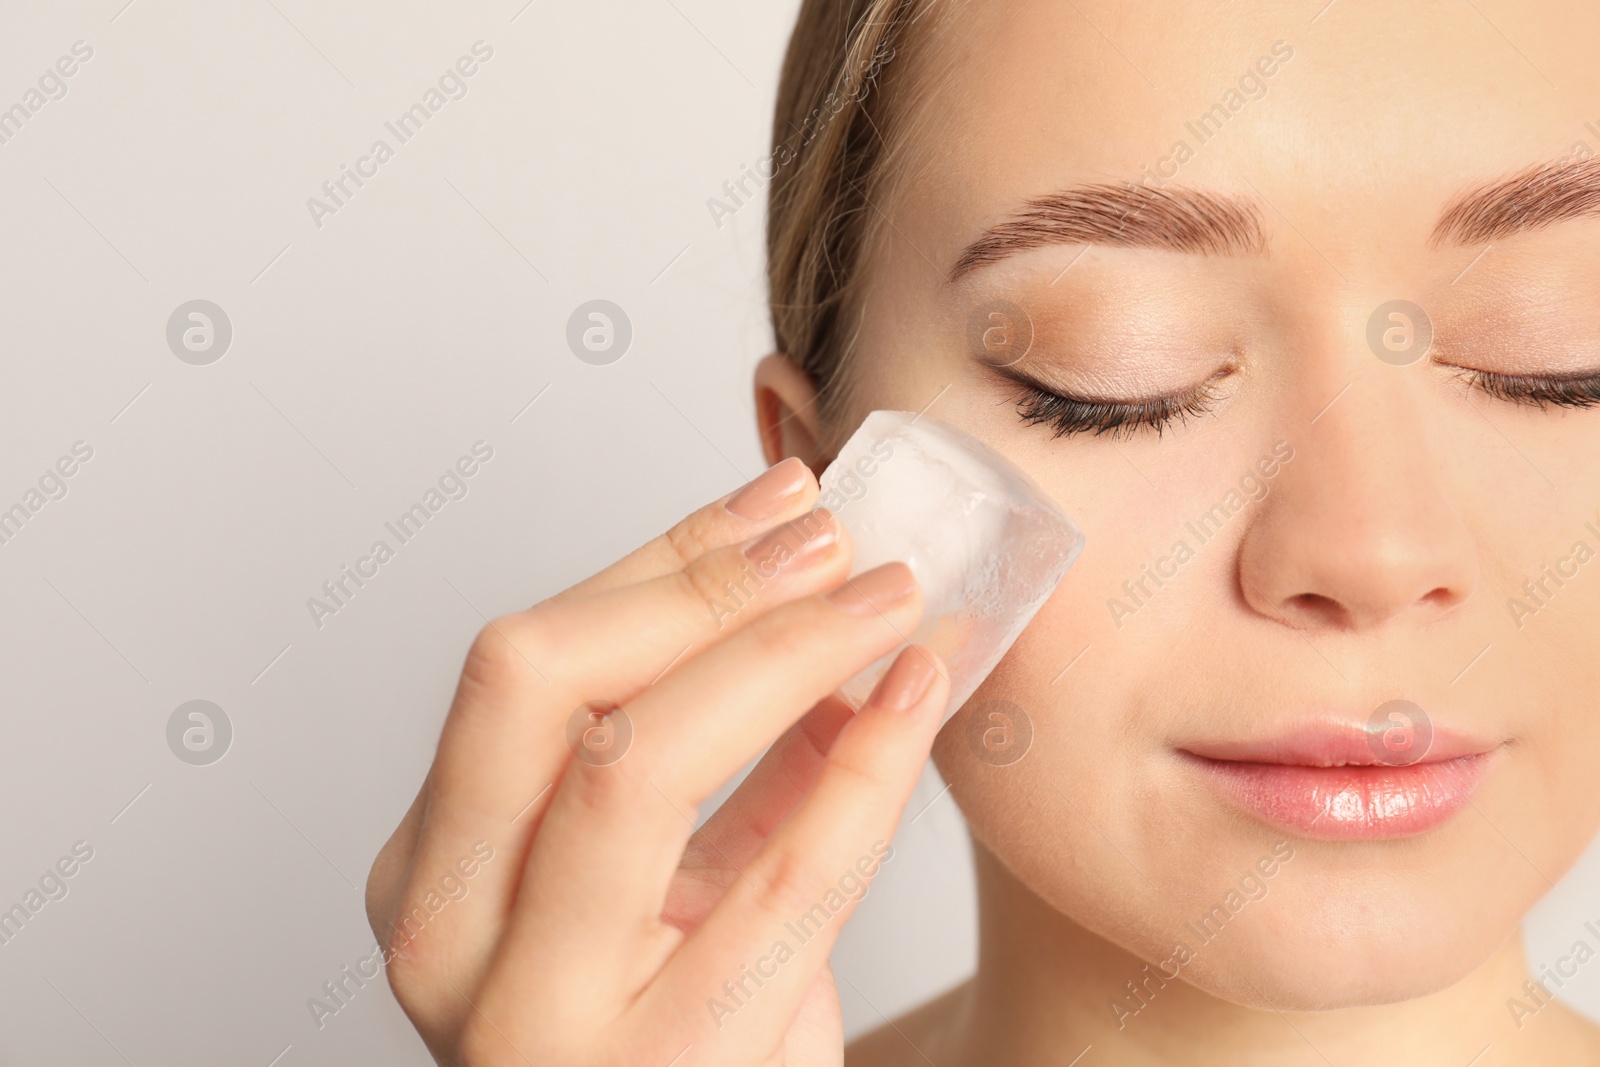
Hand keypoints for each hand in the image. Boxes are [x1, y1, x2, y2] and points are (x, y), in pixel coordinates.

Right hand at [366, 457, 950, 1065]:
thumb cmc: (693, 1036)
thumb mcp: (681, 885)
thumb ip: (738, 753)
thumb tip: (821, 591)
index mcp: (437, 869)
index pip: (525, 665)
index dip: (662, 563)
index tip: (778, 503)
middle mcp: (450, 935)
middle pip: (538, 683)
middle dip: (697, 584)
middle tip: (828, 535)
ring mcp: (533, 1016)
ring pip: (628, 766)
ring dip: (778, 649)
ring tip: (886, 598)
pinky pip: (776, 885)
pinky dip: (861, 766)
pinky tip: (914, 697)